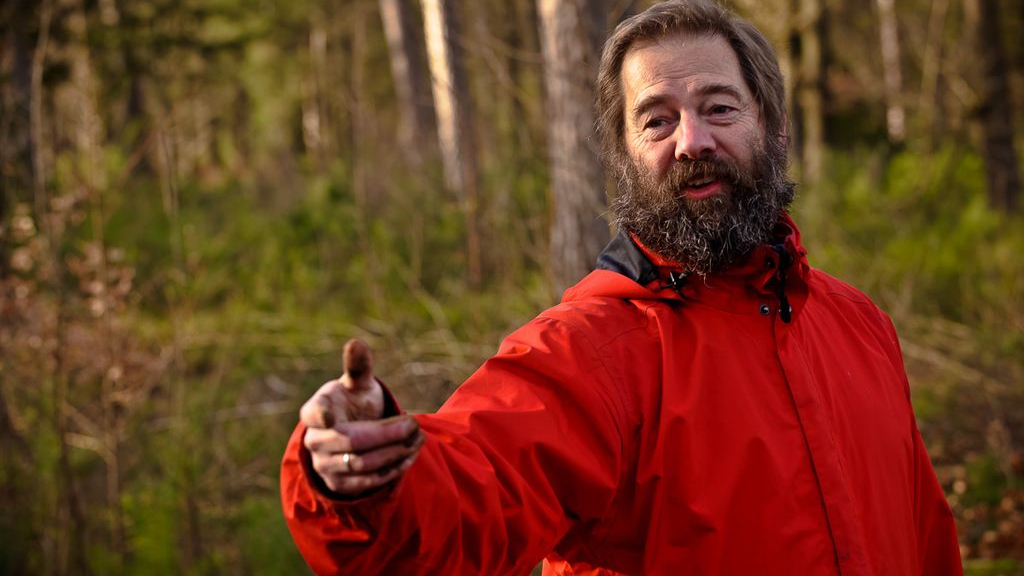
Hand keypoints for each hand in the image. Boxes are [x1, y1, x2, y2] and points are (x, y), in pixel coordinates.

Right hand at [300, 339, 424, 495]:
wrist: (352, 434)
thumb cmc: (354, 403)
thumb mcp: (358, 385)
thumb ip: (359, 367)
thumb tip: (356, 343)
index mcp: (314, 410)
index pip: (315, 414)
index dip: (322, 416)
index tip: (331, 418)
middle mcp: (314, 440)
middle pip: (352, 441)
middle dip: (387, 434)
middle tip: (414, 424)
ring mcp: (324, 465)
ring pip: (362, 464)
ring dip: (394, 452)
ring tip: (418, 438)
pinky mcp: (339, 485)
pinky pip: (367, 482)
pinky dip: (391, 469)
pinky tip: (410, 456)